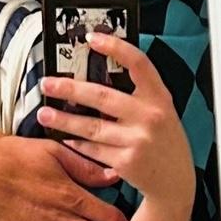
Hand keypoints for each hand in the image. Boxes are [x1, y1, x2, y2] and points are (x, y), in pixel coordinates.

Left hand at [37, 33, 196, 220]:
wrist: (175, 182)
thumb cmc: (164, 141)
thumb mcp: (161, 110)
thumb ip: (139, 93)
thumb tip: (100, 71)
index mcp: (160, 98)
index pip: (138, 63)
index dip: (115, 47)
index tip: (92, 38)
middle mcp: (150, 117)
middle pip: (102, 97)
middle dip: (70, 89)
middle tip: (48, 83)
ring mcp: (137, 141)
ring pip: (92, 127)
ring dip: (64, 119)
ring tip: (44, 113)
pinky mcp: (125, 163)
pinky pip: (94, 149)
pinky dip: (77, 143)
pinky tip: (64, 137)